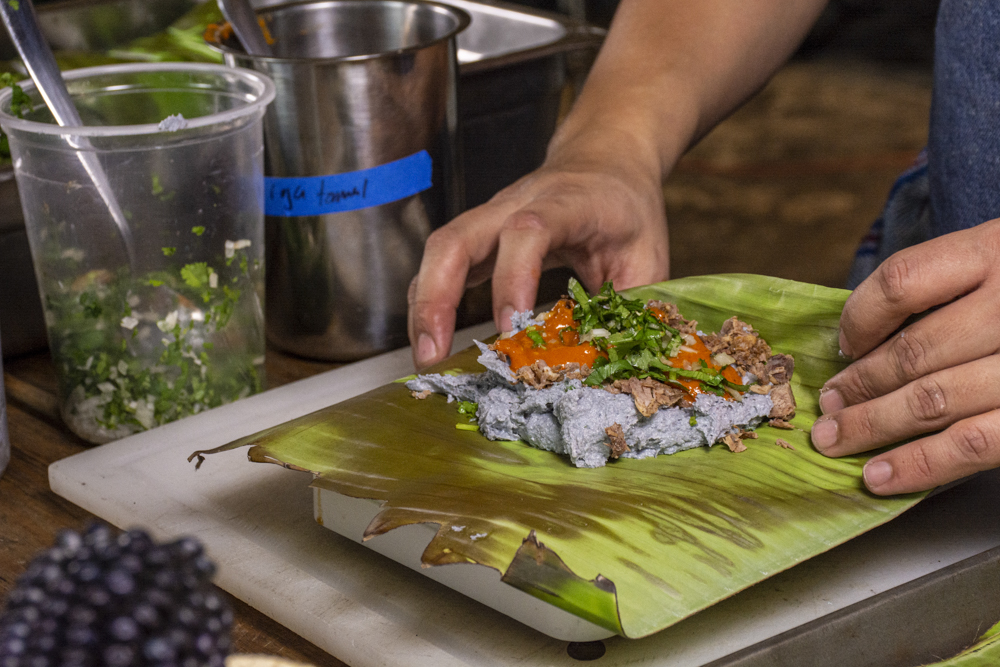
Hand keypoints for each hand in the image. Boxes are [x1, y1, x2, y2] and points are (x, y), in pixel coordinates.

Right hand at [407, 131, 669, 368]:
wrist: (606, 161)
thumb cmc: (627, 210)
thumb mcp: (648, 256)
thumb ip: (632, 308)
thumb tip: (614, 365)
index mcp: (569, 204)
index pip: (529, 229)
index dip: (513, 277)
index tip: (510, 327)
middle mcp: (517, 204)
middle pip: (458, 238)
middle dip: (437, 298)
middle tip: (434, 354)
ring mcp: (490, 217)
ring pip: (440, 251)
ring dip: (424, 305)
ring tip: (426, 357)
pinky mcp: (479, 236)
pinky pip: (442, 264)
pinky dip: (430, 302)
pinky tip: (431, 340)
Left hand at [811, 219, 999, 494]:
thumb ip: (945, 288)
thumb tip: (863, 341)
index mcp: (999, 249)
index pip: (902, 282)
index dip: (859, 318)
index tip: (845, 345)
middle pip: (915, 350)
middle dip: (860, 386)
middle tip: (827, 408)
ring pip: (937, 400)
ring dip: (876, 427)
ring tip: (837, 441)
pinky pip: (976, 443)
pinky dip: (921, 464)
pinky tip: (882, 475)